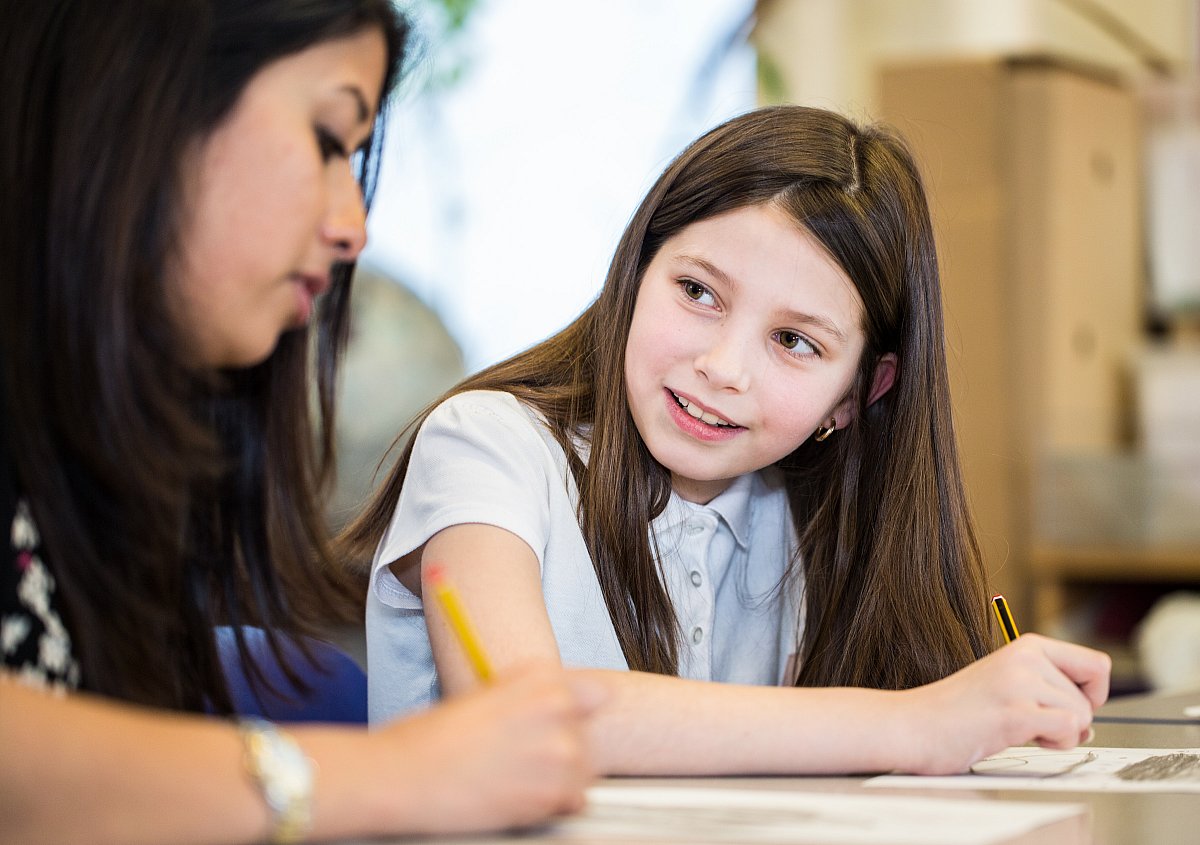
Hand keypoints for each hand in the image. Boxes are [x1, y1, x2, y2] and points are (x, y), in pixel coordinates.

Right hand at [375, 662, 602, 832]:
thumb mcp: (487, 694)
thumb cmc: (431, 737)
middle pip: (587, 736)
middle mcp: (558, 710)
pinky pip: (574, 802)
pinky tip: (518, 796)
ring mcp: (560, 753)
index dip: (577, 712)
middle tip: (523, 757)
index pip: (595, 694)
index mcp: (542, 680)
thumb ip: (531, 694)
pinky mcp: (553, 794)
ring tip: (517, 778)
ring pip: (584, 771)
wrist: (403, 777)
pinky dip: (553, 804)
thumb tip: (560, 701)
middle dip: (563, 748)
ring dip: (560, 778)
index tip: (564, 723)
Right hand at [894, 634, 1110, 774]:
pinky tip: (1023, 737)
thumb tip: (1089, 718)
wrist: (914, 725)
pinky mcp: (1015, 712)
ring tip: (1019, 729)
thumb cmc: (957, 711)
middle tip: (1032, 724)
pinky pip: (1069, 729)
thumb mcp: (1006, 683)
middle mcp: (1026, 658)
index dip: (1093, 693)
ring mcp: (1020, 683)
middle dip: (1070, 720)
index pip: (1097, 665)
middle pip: (1092, 698)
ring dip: (1060, 735)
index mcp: (1026, 646)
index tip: (1065, 706)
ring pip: (1082, 716)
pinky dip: (1055, 743)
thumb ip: (1045, 689)